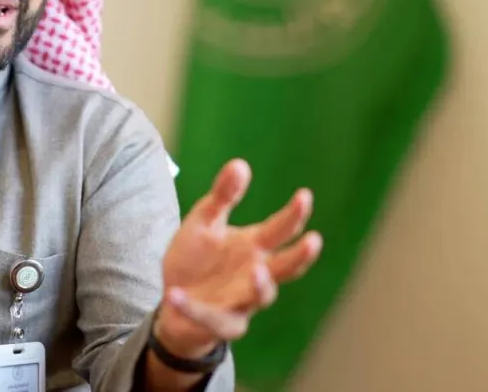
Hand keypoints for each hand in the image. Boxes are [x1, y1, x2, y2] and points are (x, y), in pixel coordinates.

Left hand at [156, 159, 321, 357]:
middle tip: (313, 241)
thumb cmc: (197, 259)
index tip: (304, 196)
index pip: (281, 230)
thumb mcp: (204, 222)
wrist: (174, 300)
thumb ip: (223, 196)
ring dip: (260, 286)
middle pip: (286, 267)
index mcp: (254, 246)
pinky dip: (194, 308)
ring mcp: (242, 302)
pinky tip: (175, 295)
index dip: (294, 214)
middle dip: (300, 255)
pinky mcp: (222, 324)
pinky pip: (210, 317)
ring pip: (261, 297)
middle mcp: (255, 274)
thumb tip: (240, 163)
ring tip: (257, 270)